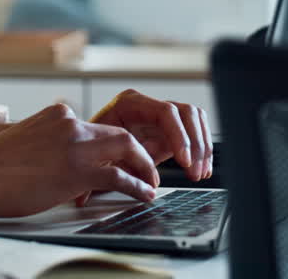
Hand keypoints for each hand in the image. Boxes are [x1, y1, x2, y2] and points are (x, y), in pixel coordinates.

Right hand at [0, 104, 157, 217]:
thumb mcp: (25, 139)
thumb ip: (48, 141)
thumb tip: (58, 159)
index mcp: (58, 115)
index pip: (96, 126)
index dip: (112, 144)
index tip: (120, 157)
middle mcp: (71, 124)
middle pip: (120, 133)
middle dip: (138, 152)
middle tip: (147, 167)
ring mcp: (77, 146)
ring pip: (127, 149)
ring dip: (145, 168)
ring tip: (151, 182)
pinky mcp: (79, 171)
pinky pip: (119, 178)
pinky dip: (137, 186)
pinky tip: (143, 194)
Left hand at [92, 90, 212, 182]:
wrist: (86, 152)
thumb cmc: (90, 151)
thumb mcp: (102, 157)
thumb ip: (120, 167)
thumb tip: (139, 183)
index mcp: (129, 104)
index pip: (166, 112)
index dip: (179, 136)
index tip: (184, 161)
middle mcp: (148, 106)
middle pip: (187, 113)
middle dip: (195, 143)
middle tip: (194, 171)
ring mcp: (160, 117)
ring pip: (195, 120)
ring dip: (202, 148)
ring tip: (198, 173)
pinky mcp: (169, 131)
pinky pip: (194, 134)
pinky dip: (201, 152)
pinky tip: (199, 170)